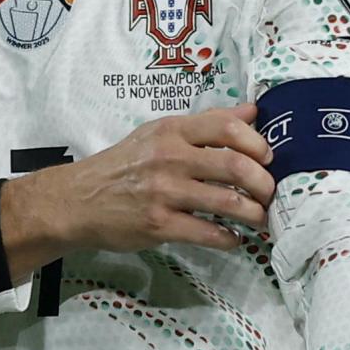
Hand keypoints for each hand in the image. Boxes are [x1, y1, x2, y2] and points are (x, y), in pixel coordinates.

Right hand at [1, 103, 275, 279]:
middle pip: (234, 165)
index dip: (257, 142)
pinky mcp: (159, 224)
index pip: (227, 126)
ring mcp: (164, 192)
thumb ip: (207, 123)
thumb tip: (252, 110)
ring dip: (254, 214)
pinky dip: (229, 239)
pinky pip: (207, 233)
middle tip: (270, 194)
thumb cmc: (124, 164)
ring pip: (227, 202)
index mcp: (172, 130)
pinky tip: (234, 239)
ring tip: (261, 219)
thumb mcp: (160, 133)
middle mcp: (170, 156)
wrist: (79, 199)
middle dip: (264, 183)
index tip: (268, 158)